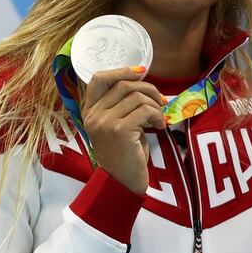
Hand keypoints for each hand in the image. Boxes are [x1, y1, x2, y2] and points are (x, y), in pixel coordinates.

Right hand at [82, 66, 166, 193]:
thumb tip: (144, 84)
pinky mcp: (119, 130)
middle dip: (149, 89)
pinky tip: (160, 126)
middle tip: (162, 101)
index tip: (142, 72)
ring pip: (137, 97)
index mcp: (89, 111)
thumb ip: (123, 105)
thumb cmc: (125, 153)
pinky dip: (158, 116)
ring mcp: (104, 122)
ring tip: (160, 118)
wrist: (123, 181)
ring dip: (155, 105)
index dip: (121, 71)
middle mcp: (93, 115)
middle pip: (124, 85)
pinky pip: (145, 110)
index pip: (98, 79)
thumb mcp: (119, 125)